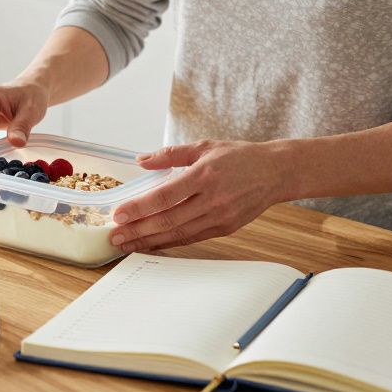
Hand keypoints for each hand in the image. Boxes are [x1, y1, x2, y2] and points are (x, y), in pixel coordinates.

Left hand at [108, 140, 288, 252]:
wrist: (276, 172)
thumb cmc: (240, 157)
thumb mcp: (205, 146)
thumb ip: (171, 154)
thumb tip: (141, 160)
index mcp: (204, 175)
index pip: (165, 196)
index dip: (140, 207)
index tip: (119, 214)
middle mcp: (212, 199)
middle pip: (168, 220)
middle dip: (138, 230)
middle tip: (115, 236)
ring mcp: (220, 216)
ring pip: (179, 233)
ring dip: (150, 241)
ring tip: (128, 244)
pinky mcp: (226, 228)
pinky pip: (192, 238)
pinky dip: (170, 243)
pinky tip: (152, 244)